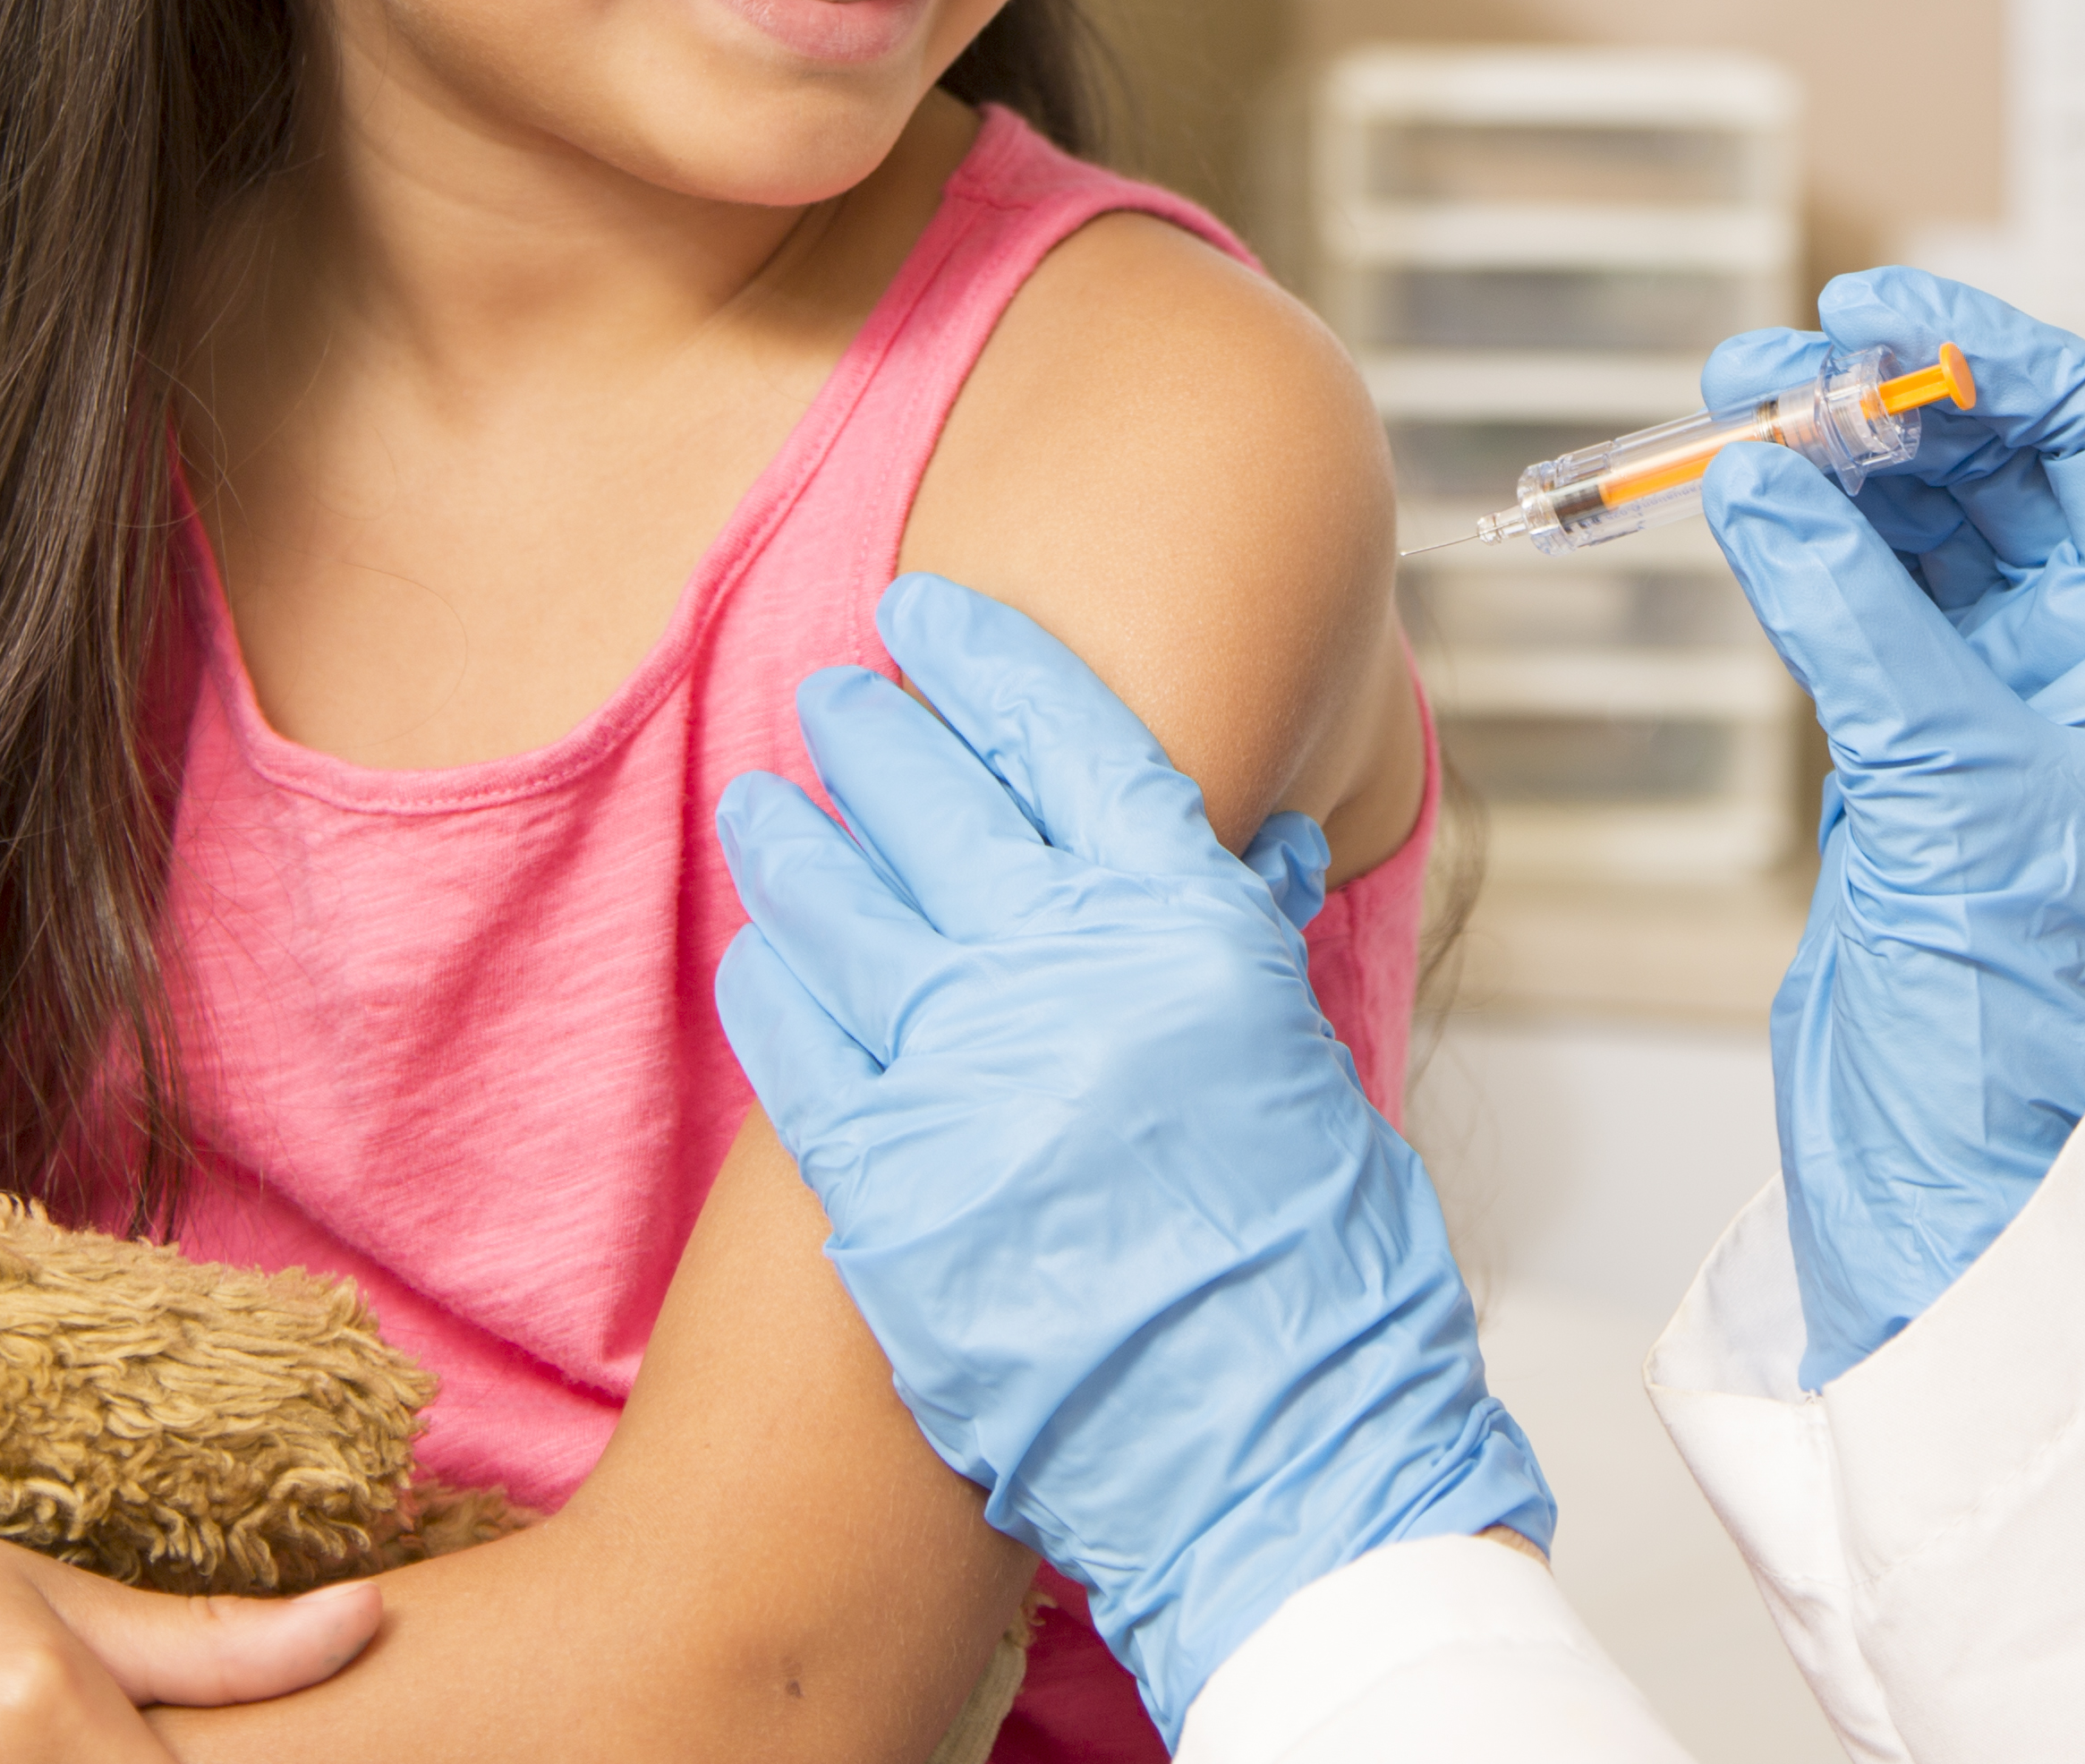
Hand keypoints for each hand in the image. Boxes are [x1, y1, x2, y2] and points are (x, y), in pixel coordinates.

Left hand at [714, 576, 1551, 1740]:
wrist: (1282, 1468)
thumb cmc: (1324, 1284)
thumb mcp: (1305, 1069)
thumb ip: (1237, 947)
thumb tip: (1226, 844)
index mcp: (1195, 934)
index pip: (1070, 739)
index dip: (988, 663)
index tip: (932, 616)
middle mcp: (1074, 980)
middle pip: (935, 803)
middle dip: (873, 733)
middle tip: (835, 698)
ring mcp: (972, 1081)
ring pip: (843, 910)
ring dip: (798, 844)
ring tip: (771, 806)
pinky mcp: (892, 1193)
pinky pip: (799, 1048)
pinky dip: (773, 984)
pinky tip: (760, 953)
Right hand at [1697, 268, 2084, 1386]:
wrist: (1943, 1136)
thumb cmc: (1998, 989)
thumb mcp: (1936, 776)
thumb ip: (1849, 615)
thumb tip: (1761, 480)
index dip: (2006, 357)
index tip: (1888, 317)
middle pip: (2008, 458)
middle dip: (1891, 397)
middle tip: (1769, 367)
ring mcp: (2007, 684)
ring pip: (1928, 511)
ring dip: (1833, 454)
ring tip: (1732, 410)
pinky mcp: (1921, 722)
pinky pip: (1868, 579)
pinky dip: (1805, 529)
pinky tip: (1746, 498)